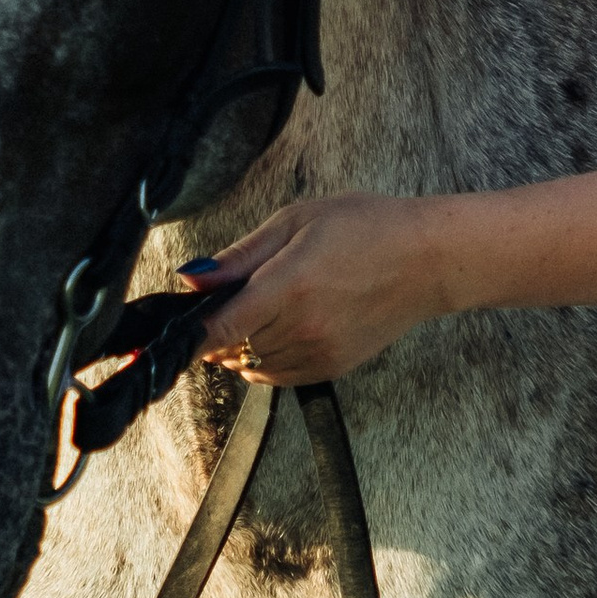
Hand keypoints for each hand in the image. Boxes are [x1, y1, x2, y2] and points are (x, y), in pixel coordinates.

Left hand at [188, 194, 450, 384]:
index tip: (169, 335)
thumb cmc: (366, 227)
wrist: (427, 260)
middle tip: (228, 300)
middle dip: (218, 329)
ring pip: (252, 366)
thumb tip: (192, 279)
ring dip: (241, 347)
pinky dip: (265, 361)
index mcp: (288, 285)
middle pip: (231, 347)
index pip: (218, 327)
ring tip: (259, 311)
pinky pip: (278, 377)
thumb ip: (241, 255)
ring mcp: (318, 352)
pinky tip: (278, 330)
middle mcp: (301, 327)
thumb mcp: (298, 221)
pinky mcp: (332, 367)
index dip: (188, 336)